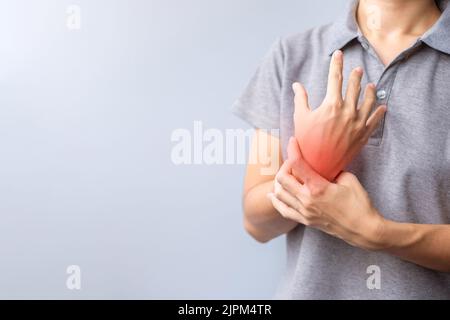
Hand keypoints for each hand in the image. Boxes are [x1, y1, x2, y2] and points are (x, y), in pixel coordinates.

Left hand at [268, 137, 385, 250]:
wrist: (363, 229)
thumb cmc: (359, 204)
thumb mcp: (349, 180)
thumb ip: (333, 170)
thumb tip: (325, 164)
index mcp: (318, 188)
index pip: (297, 164)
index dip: (292, 149)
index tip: (292, 141)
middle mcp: (307, 200)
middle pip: (282, 178)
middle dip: (285, 166)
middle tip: (293, 162)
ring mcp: (304, 212)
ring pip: (279, 194)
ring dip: (279, 182)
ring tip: (287, 175)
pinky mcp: (305, 220)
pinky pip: (283, 210)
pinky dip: (276, 200)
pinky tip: (274, 194)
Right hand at [293, 50, 385, 180]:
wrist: (319, 165)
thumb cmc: (306, 142)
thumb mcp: (300, 118)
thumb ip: (300, 99)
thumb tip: (296, 85)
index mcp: (331, 104)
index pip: (335, 77)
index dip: (336, 63)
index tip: (339, 54)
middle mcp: (347, 110)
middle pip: (354, 86)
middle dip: (355, 76)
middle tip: (358, 70)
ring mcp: (357, 123)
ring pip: (368, 101)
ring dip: (370, 91)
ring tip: (371, 85)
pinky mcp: (363, 135)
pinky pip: (375, 120)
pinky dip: (379, 112)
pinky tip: (382, 106)